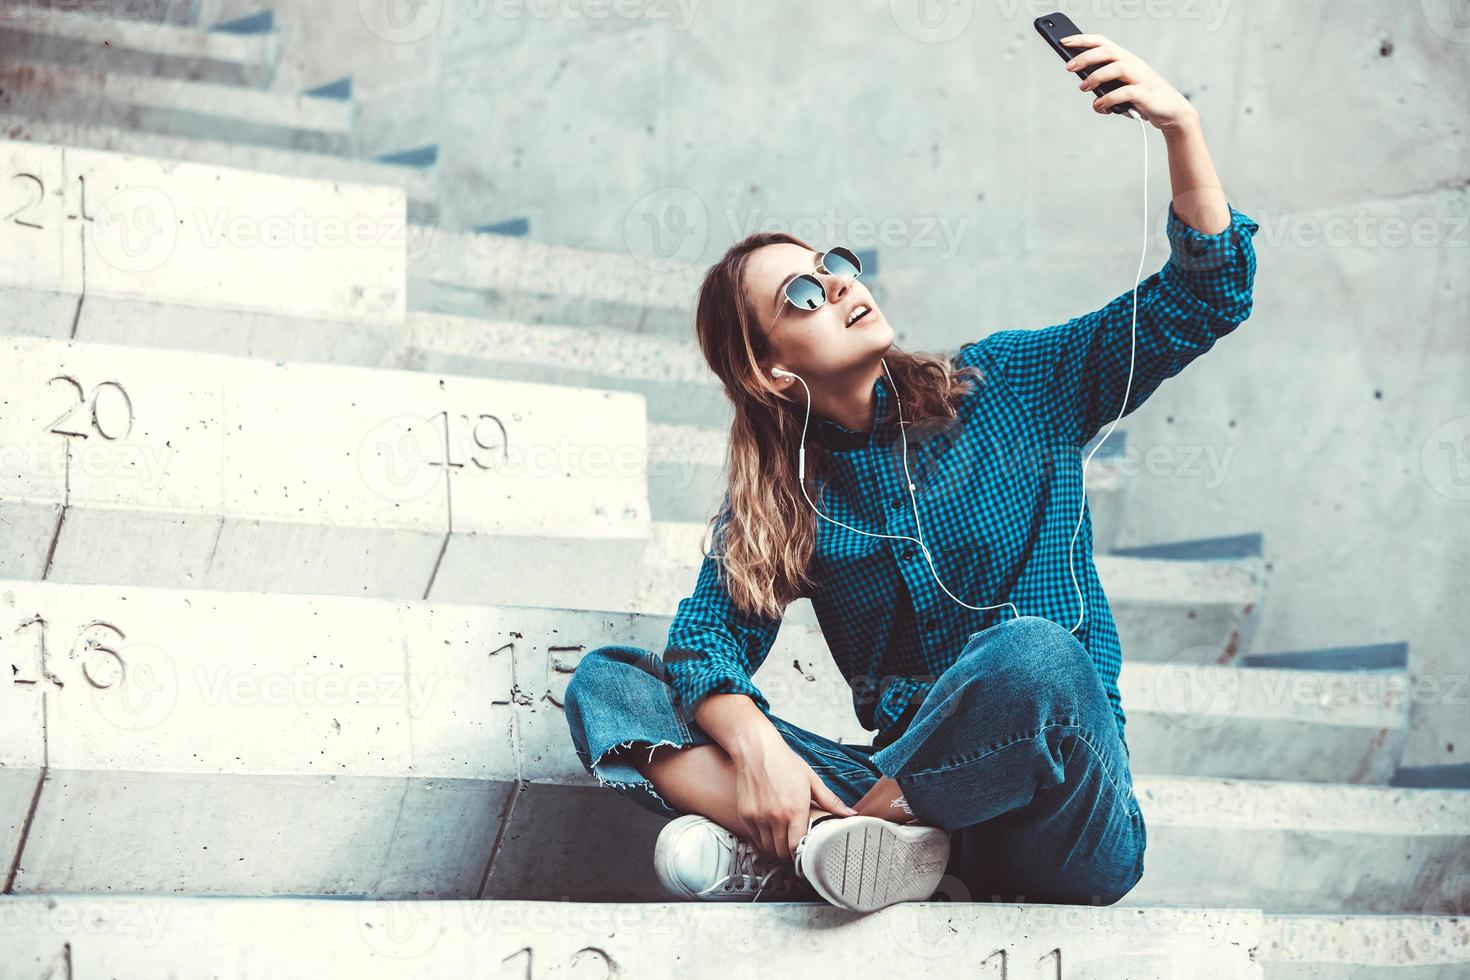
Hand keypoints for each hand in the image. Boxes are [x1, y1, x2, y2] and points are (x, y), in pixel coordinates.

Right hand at [730, 727, 857, 861]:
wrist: (756, 749)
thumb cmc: (784, 762)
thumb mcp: (811, 779)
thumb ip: (830, 801)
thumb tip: (850, 814)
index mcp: (795, 810)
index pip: (797, 849)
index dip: (802, 856)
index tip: (806, 854)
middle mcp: (775, 817)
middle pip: (782, 852)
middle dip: (790, 854)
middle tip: (796, 850)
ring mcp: (758, 817)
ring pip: (768, 848)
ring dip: (776, 849)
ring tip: (784, 842)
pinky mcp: (746, 815)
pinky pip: (755, 839)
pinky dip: (763, 841)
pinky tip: (770, 833)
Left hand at [1059, 33, 1198, 132]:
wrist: (1172, 112)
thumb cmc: (1142, 99)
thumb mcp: (1120, 88)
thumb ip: (1104, 85)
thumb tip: (1082, 84)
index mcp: (1125, 59)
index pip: (1103, 42)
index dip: (1083, 40)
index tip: (1063, 42)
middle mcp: (1133, 64)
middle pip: (1108, 51)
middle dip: (1086, 57)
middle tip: (1068, 67)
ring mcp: (1141, 78)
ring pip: (1117, 67)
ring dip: (1096, 77)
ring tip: (1082, 88)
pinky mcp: (1146, 94)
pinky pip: (1126, 92)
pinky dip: (1109, 99)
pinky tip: (1100, 106)